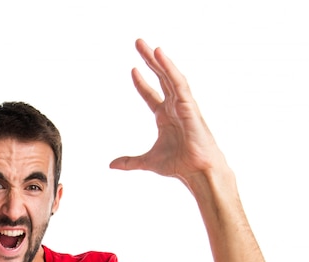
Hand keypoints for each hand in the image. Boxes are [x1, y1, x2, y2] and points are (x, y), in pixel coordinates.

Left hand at [110, 39, 224, 182]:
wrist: (197, 171)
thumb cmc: (179, 165)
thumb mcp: (147, 162)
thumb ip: (130, 162)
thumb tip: (111, 165)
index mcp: (165, 117)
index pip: (151, 95)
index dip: (141, 83)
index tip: (132, 70)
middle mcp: (174, 107)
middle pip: (161, 78)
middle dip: (149, 61)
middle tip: (138, 43)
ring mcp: (183, 104)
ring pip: (170, 76)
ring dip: (159, 60)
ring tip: (150, 46)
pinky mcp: (190, 105)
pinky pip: (179, 82)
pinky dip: (170, 68)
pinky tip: (160, 55)